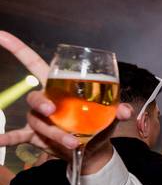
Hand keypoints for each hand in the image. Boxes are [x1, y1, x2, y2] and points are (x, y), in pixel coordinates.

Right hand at [0, 31, 131, 164]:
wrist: (94, 150)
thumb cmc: (98, 123)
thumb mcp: (110, 115)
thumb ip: (117, 110)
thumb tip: (126, 111)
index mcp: (59, 87)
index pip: (34, 63)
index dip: (17, 48)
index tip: (0, 35)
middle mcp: (45, 100)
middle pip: (34, 96)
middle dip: (41, 102)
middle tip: (52, 110)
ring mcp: (39, 119)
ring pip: (38, 121)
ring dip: (54, 132)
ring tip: (73, 141)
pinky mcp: (36, 136)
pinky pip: (18, 136)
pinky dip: (7, 138)